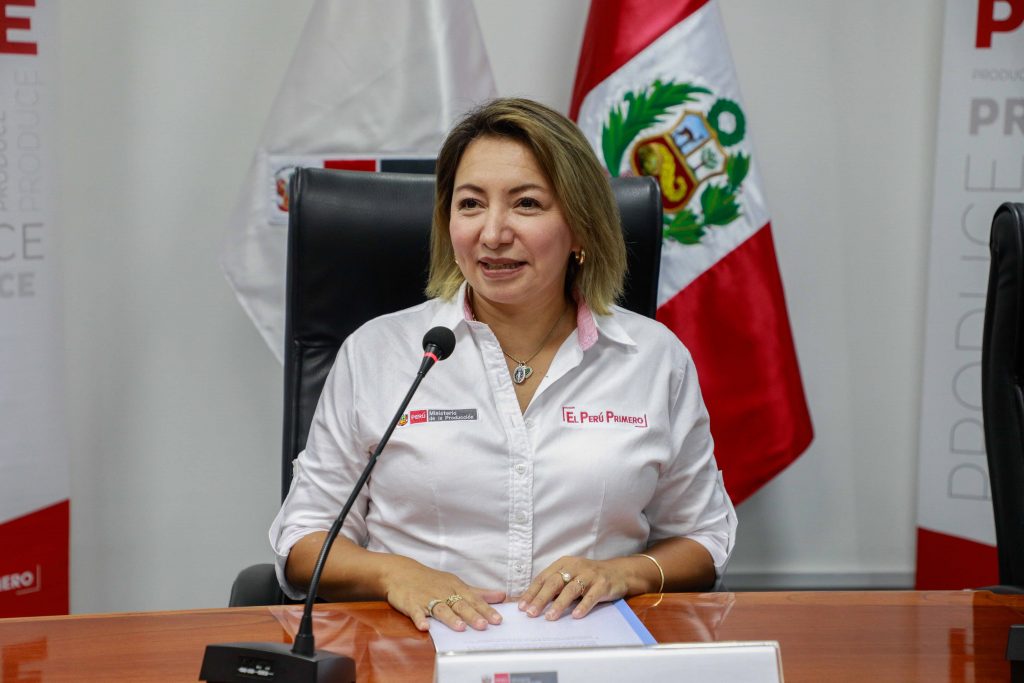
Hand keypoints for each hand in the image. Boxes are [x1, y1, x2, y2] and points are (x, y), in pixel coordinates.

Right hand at [382, 558, 505, 632]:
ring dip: (450, 618)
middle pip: (460, 604)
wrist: (401, 572)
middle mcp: (444, 592)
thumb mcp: (456, 583)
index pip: (474, 600)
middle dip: (472, 615)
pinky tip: (425, 627)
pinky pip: (416, 612)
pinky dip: (420, 619)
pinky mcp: (411, 604)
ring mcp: (427, 598)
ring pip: (441, 608)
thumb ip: (479, 592)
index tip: (498, 620)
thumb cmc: (432, 581)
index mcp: (456, 588)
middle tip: (484, 626)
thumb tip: (502, 595)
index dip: (486, 610)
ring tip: (460, 628)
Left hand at [517, 556, 635, 620]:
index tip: (522, 606)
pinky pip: (591, 596)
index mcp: (563, 564)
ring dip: (559, 604)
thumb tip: (532, 602)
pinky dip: (583, 606)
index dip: (532, 592)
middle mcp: (575, 567)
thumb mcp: (570, 576)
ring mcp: (590, 575)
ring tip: (550, 617)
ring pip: (571, 589)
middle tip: (531, 613)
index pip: (543, 578)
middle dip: (541, 599)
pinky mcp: (603, 584)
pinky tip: (576, 615)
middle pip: (554, 583)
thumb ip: (555, 586)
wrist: (618, 572)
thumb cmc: (589, 577)